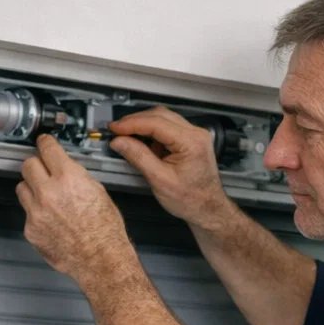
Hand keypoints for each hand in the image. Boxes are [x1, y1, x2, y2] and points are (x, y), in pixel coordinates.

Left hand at [16, 135, 138, 287]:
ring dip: (32, 188)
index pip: (47, 148)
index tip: (43, 143)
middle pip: (28, 165)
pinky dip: (35, 213)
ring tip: (47, 197)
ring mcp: (36, 212)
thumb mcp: (97, 191)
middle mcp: (48, 192)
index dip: (45, 143)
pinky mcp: (30, 229)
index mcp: (68, 178)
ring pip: (22, 188)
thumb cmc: (105, 230)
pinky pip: (26, 212)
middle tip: (43, 170)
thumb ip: (75, 176)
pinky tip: (50, 219)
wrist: (100, 259)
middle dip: (36, 165)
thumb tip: (64, 168)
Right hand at [106, 107, 231, 225]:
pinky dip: (152, 132)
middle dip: (135, 121)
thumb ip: (138, 157)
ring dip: (143, 125)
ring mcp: (194, 135)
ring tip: (126, 136)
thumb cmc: (190, 199)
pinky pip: (168, 128)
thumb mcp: (159, 180)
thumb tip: (120, 142)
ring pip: (163, 118)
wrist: (207, 209)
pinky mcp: (190, 140)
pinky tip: (142, 142)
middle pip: (160, 115)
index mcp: (191, 142)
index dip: (132, 123)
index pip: (156, 123)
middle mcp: (196, 133)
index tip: (115, 128)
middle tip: (117, 131)